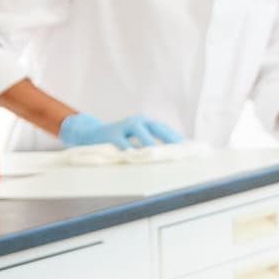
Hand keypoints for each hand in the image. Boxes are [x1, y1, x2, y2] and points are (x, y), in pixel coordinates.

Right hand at [58, 112, 179, 150]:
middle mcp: (136, 121)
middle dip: (169, 139)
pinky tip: (139, 157)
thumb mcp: (134, 136)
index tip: (188, 148)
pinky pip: (124, 144)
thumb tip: (170, 153)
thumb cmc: (117, 138)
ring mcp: (124, 126)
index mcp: (144, 122)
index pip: (164, 129)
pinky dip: (131, 151)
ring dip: (152, 144)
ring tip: (162, 154)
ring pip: (141, 135)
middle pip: (157, 129)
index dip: (175, 138)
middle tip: (180, 150)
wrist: (90, 134)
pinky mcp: (112, 135)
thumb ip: (149, 141)